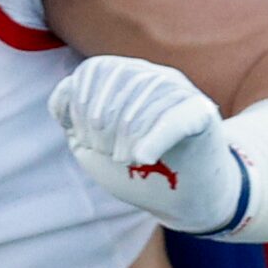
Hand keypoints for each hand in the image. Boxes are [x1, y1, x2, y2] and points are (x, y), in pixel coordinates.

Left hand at [49, 56, 246, 233]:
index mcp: (130, 80)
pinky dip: (154, 138)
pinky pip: (174, 117)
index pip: (95, 70)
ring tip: (125, 159)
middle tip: (106, 153)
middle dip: (99, 120)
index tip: (82, 138)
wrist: (193, 198)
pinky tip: (141, 158)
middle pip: (116, 78)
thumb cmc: (142, 174)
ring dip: (125, 133)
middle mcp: (156, 76)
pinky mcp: (203, 113)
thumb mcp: (99, 152)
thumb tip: (65, 101)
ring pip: (143, 95)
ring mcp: (181, 91)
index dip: (78, 103)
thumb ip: (75, 127)